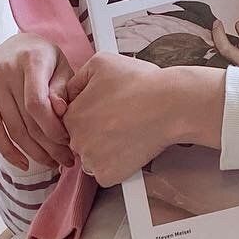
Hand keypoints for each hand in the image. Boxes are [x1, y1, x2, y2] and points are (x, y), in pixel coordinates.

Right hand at [0, 32, 73, 170]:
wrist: (15, 46)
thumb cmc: (44, 60)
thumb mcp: (61, 67)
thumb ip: (63, 89)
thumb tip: (61, 112)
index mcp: (31, 59)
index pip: (37, 104)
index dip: (52, 128)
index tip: (67, 141)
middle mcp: (6, 70)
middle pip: (27, 121)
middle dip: (49, 146)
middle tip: (66, 160)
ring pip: (13, 130)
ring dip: (34, 153)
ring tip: (52, 163)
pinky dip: (8, 151)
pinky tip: (24, 164)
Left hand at [61, 56, 224, 185]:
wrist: (169, 105)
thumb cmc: (140, 82)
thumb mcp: (101, 63)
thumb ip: (78, 77)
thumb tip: (69, 90)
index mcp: (72, 116)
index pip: (72, 121)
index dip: (91, 115)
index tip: (108, 111)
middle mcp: (77, 141)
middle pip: (80, 141)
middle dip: (96, 133)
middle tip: (119, 121)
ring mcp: (92, 161)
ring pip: (92, 159)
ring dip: (104, 151)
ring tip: (126, 133)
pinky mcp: (107, 176)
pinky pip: (105, 174)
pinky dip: (116, 166)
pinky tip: (130, 148)